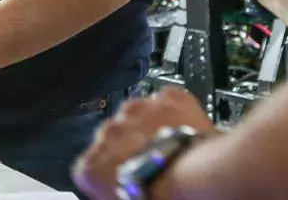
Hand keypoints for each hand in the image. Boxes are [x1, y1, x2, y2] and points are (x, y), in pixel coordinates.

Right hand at [73, 87, 217, 199]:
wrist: (197, 179)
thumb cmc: (160, 194)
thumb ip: (112, 189)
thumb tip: (121, 188)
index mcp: (91, 165)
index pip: (90, 168)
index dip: (110, 175)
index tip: (123, 182)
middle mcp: (109, 131)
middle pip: (115, 136)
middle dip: (129, 147)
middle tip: (150, 166)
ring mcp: (137, 109)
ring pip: (139, 114)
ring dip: (151, 127)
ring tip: (170, 149)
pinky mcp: (167, 97)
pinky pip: (167, 101)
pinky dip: (175, 112)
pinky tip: (186, 131)